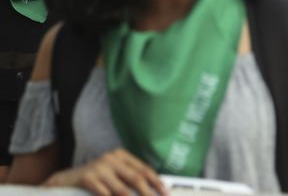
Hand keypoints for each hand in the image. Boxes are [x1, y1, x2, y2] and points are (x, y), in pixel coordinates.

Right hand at [44, 149, 166, 195]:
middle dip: (148, 193)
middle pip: (136, 178)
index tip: (166, 192)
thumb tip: (149, 190)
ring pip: (122, 189)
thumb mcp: (111, 174)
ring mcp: (99, 167)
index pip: (144, 169)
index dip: (156, 181)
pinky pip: (104, 194)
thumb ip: (127, 179)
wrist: (62, 180)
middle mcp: (111, 158)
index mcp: (121, 156)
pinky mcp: (87, 177)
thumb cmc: (92, 180)